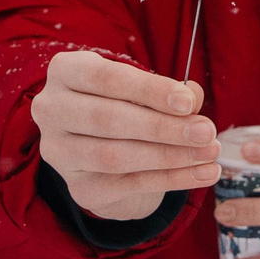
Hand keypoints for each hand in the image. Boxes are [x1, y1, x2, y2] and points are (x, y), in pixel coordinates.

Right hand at [31, 49, 219, 221]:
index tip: (188, 103)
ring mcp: (59, 151)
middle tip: (206, 131)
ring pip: (115, 156)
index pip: (105, 79)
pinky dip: (170, 179)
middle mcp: (51, 109)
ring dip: (169, 156)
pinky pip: (128, 184)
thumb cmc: (125, 105)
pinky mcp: (77, 186)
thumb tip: (194, 97)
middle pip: (108, 120)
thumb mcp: (144, 89)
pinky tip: (202, 174)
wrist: (102, 152)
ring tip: (208, 153)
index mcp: (65, 71)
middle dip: (162, 127)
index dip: (149, 90)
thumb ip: (169, 92)